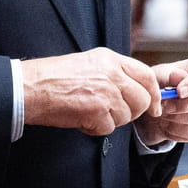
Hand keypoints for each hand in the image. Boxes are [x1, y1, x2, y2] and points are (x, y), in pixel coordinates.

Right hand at [21, 47, 160, 135]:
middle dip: (132, 111)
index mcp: (111, 59)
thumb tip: (134, 89)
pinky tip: (82, 119)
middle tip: (113, 113)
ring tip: (90, 112)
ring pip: (126, 116)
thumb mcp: (89, 63)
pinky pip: (109, 128)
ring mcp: (106, 93)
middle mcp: (112, 74)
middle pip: (142, 99)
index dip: (154, 93)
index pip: (146, 75)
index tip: (155, 105)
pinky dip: (96, 128)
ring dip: (110, 120)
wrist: (32, 88)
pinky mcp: (97, 111)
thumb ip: (114, 72)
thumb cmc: (54, 77)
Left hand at [133, 52, 187, 146]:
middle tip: (166, 106)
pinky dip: (180, 130)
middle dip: (187, 105)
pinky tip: (168, 123)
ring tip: (164, 113)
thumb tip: (178, 76)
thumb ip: (168, 75)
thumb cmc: (165, 82)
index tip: (179, 91)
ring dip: (181, 118)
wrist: (164, 103)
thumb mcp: (161, 74)